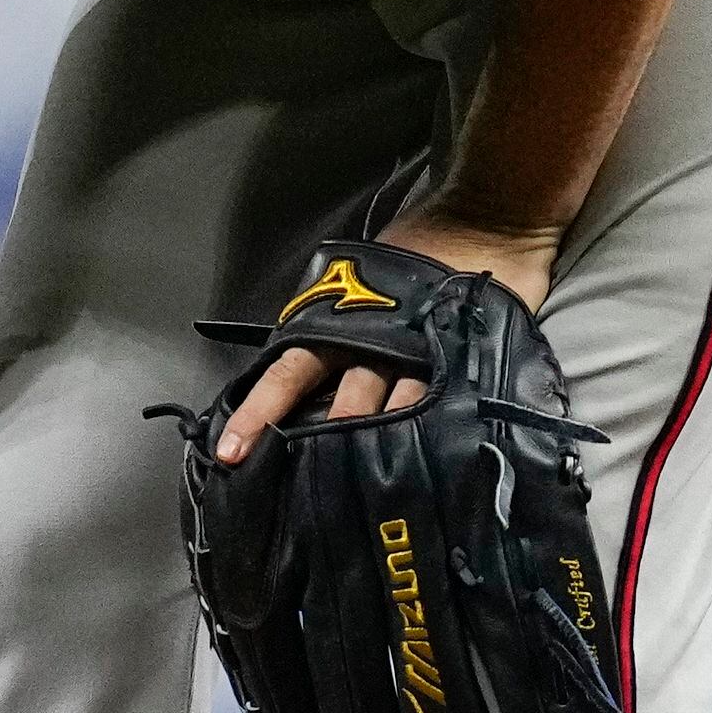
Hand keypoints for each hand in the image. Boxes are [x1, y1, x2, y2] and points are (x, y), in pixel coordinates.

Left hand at [210, 208, 559, 465]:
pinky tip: (424, 468)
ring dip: (373, 450)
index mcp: (337, 324)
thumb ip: (329, 323)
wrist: (480, 219)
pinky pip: (442, 407)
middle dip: (321, 449)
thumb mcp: (356, 279)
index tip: (231, 452)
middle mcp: (374, 344)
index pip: (288, 373)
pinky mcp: (461, 361)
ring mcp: (420, 356)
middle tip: (299, 491)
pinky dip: (430, 436)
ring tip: (360, 494)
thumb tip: (295, 379)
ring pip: (390, 414)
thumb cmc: (411, 249)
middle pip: (339, 408)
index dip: (260, 411)